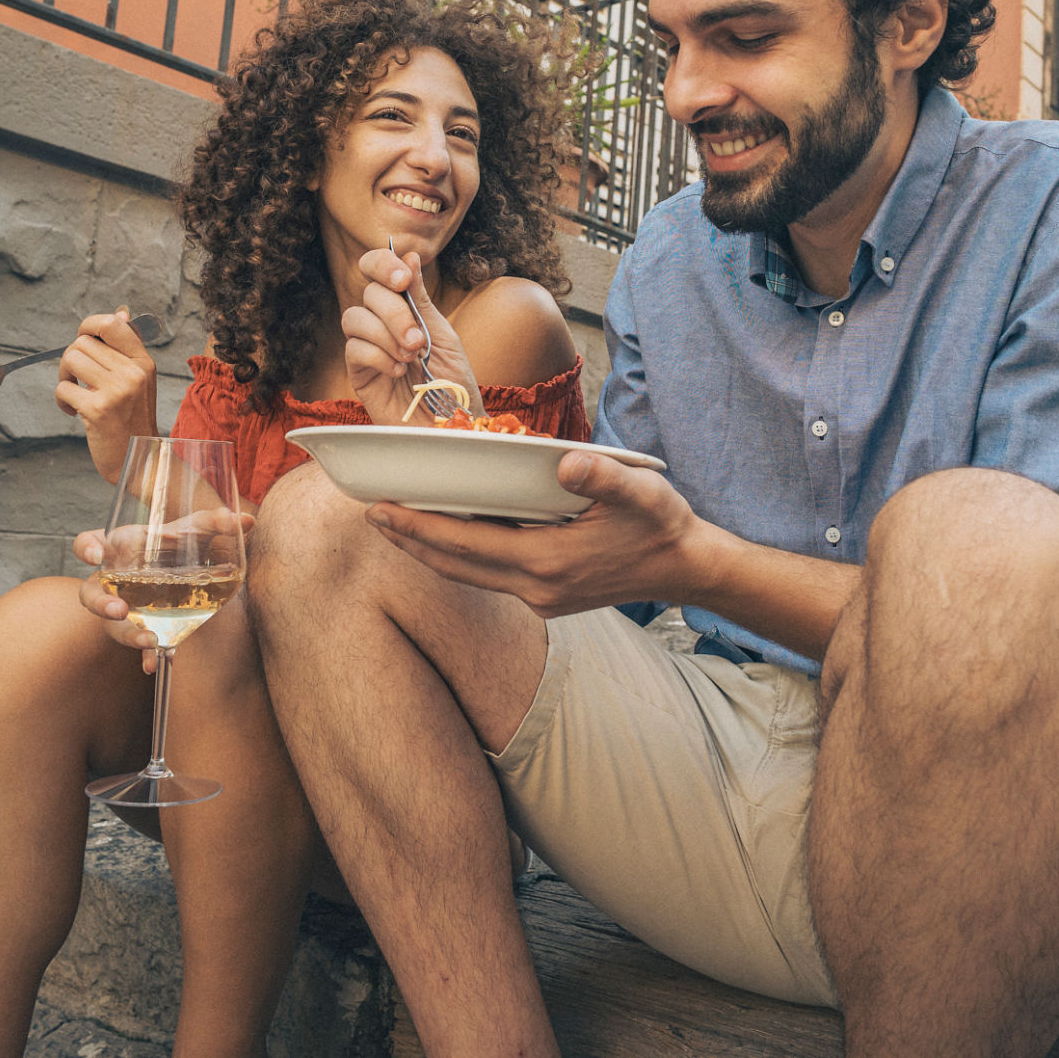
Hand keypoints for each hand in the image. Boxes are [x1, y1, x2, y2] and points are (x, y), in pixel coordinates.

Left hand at [56, 309, 159, 481]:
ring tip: (75, 394)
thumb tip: (121, 312)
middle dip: (70, 359)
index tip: (83, 341)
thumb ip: (127, 348)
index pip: (112, 324)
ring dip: (64, 377)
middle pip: (82, 342)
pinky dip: (62, 400)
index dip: (89, 325)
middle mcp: (133, 373)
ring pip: (70, 359)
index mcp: (144, 362)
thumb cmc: (133, 418)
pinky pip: (63, 389)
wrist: (139, 460)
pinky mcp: (98, 410)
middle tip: (77, 379)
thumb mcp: (139, 380)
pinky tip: (74, 412)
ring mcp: (117, 391)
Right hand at [73, 509, 253, 672]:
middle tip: (120, 609)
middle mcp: (114, 579)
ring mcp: (122, 606)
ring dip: (126, 634)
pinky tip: (154, 664)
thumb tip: (247, 520)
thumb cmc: (177, 545)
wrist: (183, 573)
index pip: (89, 543)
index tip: (95, 556)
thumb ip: (215, 523)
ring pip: (110, 624)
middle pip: (90, 592)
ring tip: (149, 640)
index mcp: (120, 548)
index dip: (86, 548)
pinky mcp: (138, 626)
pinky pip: (135, 645)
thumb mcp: (194, 531)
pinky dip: (145, 655)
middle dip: (100, 602)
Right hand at [341, 246, 482, 425]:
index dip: (383, 265)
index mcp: (402, 307)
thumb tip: (408, 254)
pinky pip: (354, 350)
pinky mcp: (358, 373)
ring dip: (386, 334)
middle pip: (369, 294)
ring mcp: (367, 347)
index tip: (403, 278)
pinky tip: (398, 372)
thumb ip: (421, 299)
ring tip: (411, 356)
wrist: (453, 425)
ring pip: (354, 318)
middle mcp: (380, 323)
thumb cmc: (451, 382)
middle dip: (395, 312)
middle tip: (417, 340)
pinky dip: (379, 356)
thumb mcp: (443, 334)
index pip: (376, 270)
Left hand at [364, 450, 704, 617]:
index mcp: (549, 561)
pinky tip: (449, 536)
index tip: (380, 510)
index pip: (465, 545)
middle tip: (371, 515)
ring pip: (468, 575)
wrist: (688, 569)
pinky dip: (460, 555)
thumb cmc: (663, 526)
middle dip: (410, 541)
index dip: (418, 528)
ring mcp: (541, 597)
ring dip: (430, 551)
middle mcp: (537, 587)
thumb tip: (566, 462)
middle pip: (454, 566)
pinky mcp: (548, 596)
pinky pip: (489, 576)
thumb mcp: (642, 493)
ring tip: (397, 526)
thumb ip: (603, 477)